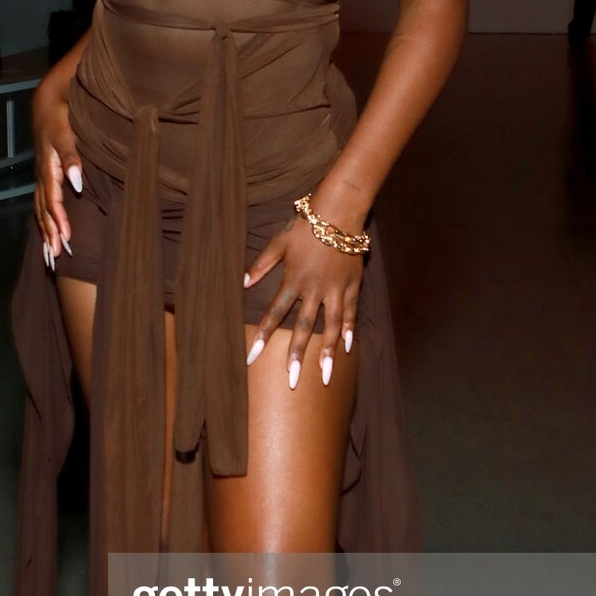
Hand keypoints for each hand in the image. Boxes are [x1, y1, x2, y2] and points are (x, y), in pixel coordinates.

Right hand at [31, 81, 82, 270]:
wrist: (47, 103)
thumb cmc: (59, 117)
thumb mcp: (66, 134)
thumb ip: (72, 158)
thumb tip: (75, 182)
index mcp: (48, 170)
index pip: (53, 203)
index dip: (60, 223)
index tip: (67, 241)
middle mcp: (42, 177)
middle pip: (44, 213)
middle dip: (49, 235)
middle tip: (55, 259)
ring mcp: (41, 177)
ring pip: (40, 210)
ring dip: (45, 231)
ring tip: (49, 253)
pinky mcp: (44, 175)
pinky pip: (41, 204)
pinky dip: (44, 220)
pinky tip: (48, 230)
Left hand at [243, 201, 364, 387]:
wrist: (339, 212)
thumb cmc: (306, 226)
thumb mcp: (279, 243)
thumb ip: (261, 265)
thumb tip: (243, 283)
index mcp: (293, 281)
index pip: (275, 314)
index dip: (262, 336)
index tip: (251, 358)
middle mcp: (314, 290)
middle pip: (304, 328)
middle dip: (297, 356)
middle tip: (292, 382)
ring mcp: (336, 289)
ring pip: (331, 326)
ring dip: (327, 352)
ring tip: (325, 375)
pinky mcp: (352, 285)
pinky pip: (351, 312)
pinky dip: (349, 329)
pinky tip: (347, 348)